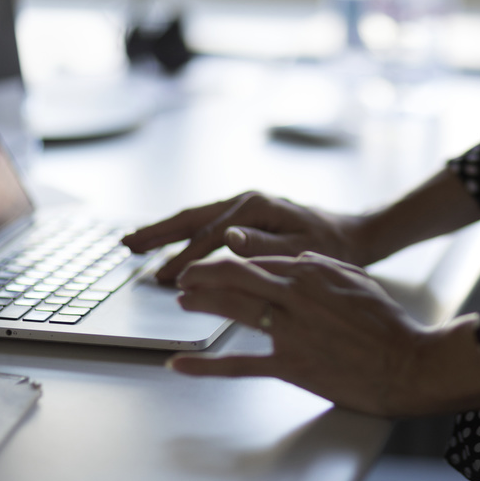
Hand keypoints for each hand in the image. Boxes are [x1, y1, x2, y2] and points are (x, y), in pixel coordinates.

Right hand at [122, 192, 367, 284]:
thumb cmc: (332, 245)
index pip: (210, 236)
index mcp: (255, 208)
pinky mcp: (247, 217)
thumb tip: (229, 238)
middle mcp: (246, 202)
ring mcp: (245, 208)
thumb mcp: (301, 248)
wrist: (353, 235)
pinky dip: (184, 235)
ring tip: (135, 244)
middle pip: (191, 218)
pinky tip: (171, 245)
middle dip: (158, 233)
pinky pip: (206, 225)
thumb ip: (264, 245)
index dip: (186, 259)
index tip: (166, 278)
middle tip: (126, 245)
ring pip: (195, 219)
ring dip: (165, 232)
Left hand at [168, 252, 479, 417]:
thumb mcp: (357, 279)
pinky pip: (239, 364)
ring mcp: (291, 331)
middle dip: (203, 271)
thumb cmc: (388, 323)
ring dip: (200, 302)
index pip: (260, 259)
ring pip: (233, 309)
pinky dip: (205, 366)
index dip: (232, 260)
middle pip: (235, 275)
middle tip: (184, 274)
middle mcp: (296, 295)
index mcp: (312, 271)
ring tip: (181, 300)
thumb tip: (298, 258)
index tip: (216, 264)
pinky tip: (179, 364)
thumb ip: (324, 266)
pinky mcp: (290, 365)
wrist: (409, 363)